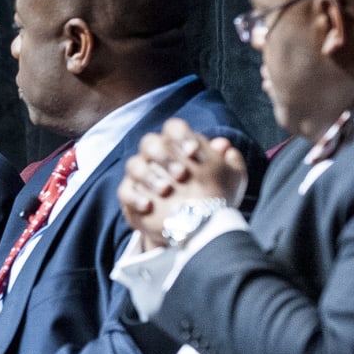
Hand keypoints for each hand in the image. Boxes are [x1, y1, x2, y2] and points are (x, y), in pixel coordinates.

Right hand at [119, 119, 246, 247]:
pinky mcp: (130, 195)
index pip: (173, 128)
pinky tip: (149, 206)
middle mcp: (156, 157)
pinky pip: (125, 191)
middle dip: (165, 156)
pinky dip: (135, 197)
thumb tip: (223, 145)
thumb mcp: (229, 180)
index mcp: (178, 146)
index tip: (193, 152)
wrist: (194, 226)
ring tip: (166, 191)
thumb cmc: (212, 196)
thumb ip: (229, 161)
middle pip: (150, 142)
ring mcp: (141, 175)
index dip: (181, 136)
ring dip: (150, 176)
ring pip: (135, 165)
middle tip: (182, 174)